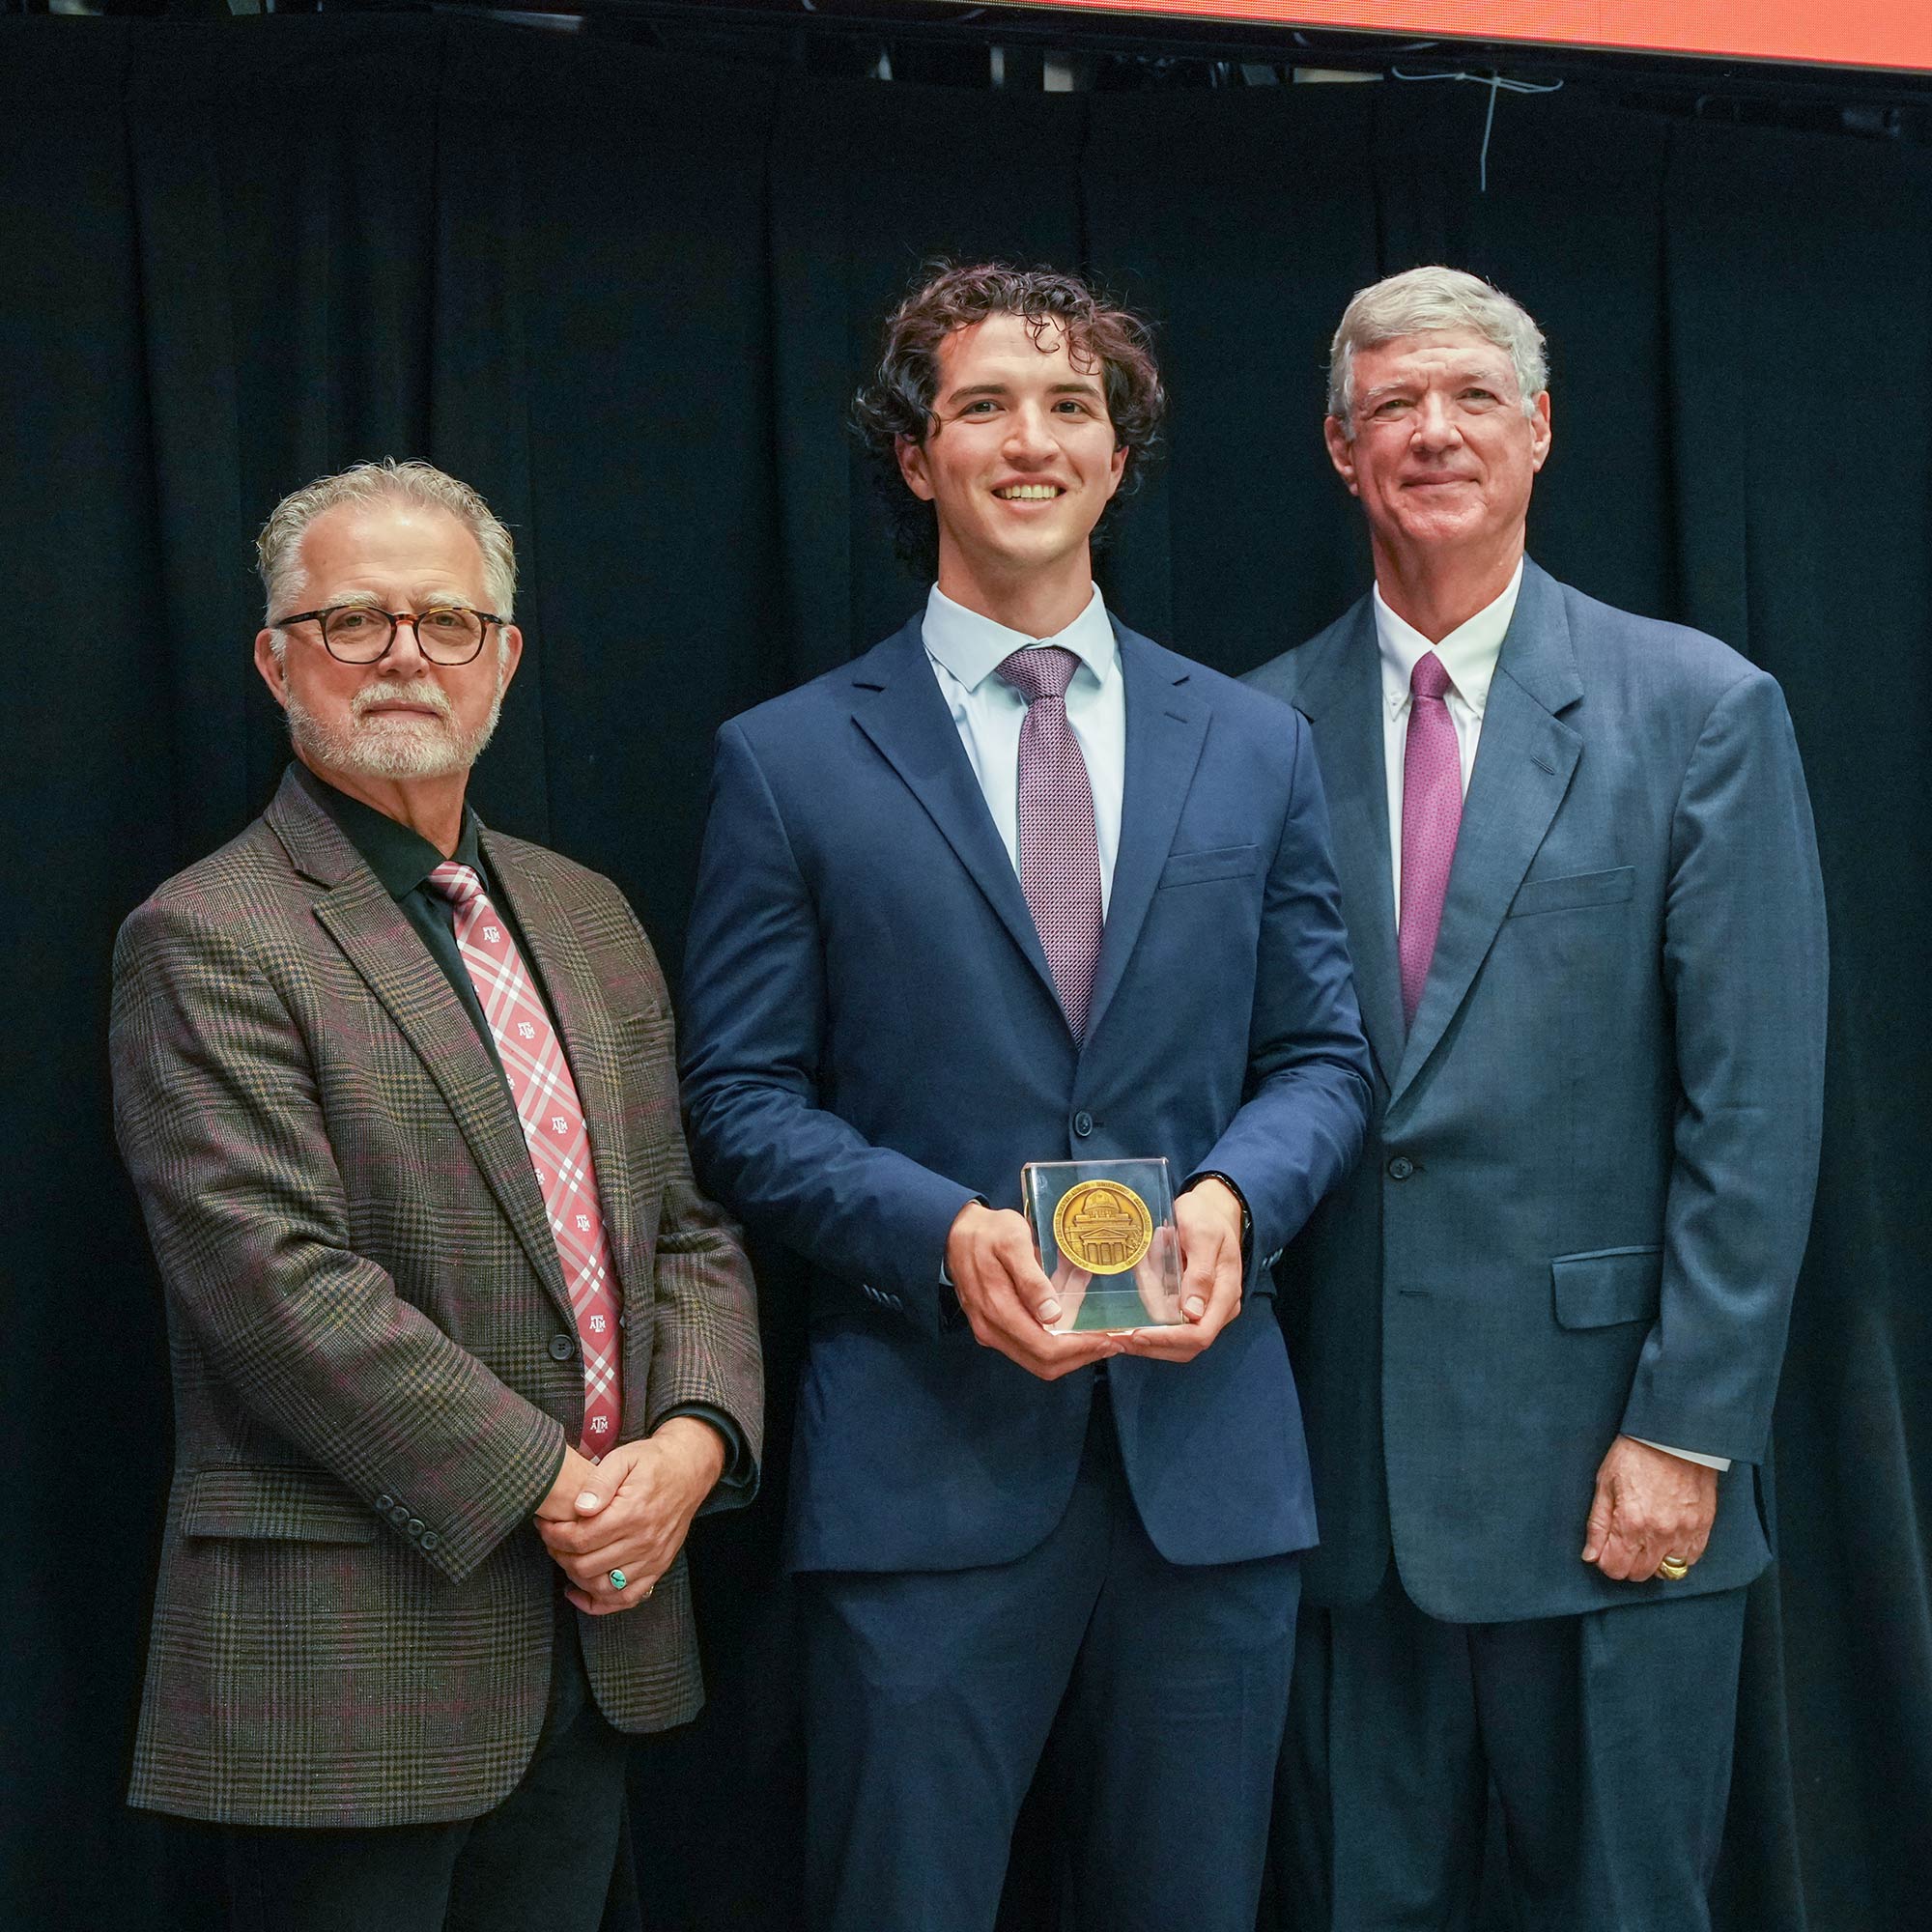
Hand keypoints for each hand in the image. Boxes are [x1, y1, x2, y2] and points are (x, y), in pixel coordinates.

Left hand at [537, 1418, 726, 1614]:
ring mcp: (653, 1558)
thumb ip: (599, 1481)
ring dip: (575, 1576)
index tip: (544, 1525)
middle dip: (559, 1554)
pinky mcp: (658, 1568)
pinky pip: (626, 1599)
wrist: (689, 1470)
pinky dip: (599, 1602)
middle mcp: (643, 1541)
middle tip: (551, 1539)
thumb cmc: (652, 1462)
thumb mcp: (624, 1458)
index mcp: (632, 1513)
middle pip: (586, 1566)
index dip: (554, 1535)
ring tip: (566, 1557)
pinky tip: (580, 1590)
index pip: (580, 1538)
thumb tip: (579, 1508)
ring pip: (602, 1587)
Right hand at [946, 1201, 1121, 1380]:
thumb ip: (1031, 1280)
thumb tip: (1053, 1316)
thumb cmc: (988, 1233)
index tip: (1109, 1339)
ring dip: (1070, 1351)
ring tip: (1097, 1335)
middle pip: (1044, 1364)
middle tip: (1111, 1342)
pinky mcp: (993, 1328)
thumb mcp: (1013, 1243)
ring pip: (1037, 1360)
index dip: (1081, 1349)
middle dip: (1081, 1356)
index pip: (1046, 1350)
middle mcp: (992, 1331)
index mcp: (998, 1311)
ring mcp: (990, 1332)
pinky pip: (1028, 1346)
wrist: (954, 1232)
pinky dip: (1055, 1342)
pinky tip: (1073, 1323)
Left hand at [1120, 1177, 1243, 1362]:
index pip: (1200, 1334)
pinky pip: (1171, 1324)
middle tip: (1118, 1340)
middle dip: (1152, 1346)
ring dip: (1148, 1340)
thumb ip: (1200, 1273)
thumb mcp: (1202, 1236)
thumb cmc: (1207, 1218)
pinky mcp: (1191, 1306)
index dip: (1168, 1339)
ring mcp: (1205, 1309)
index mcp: (1226, 1294)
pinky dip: (1150, 1325)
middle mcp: (1218, 1309)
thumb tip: (1192, 1312)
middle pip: (1187, 1347)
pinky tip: (1130, 1320)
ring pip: (1177, 1342)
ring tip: (1119, 1334)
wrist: (1211, 1210)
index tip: (1137, 1334)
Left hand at [1581, 1434, 1717, 1582]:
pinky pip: (1690, 1560)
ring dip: (1652, 1561)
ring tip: (1645, 1540)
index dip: (1605, 1560)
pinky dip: (1676, 1555)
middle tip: (1622, 1542)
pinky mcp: (1703, 1529)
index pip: (1615, 1568)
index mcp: (1631, 1522)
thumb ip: (1597, 1524)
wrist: (1674, 1436)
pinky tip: (1666, 1538)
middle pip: (1639, 1573)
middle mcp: (1660, 1534)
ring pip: (1666, 1571)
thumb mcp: (1605, 1483)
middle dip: (1625, 1563)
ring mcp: (1685, 1533)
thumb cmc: (1636, 1454)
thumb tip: (1590, 1555)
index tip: (1604, 1548)